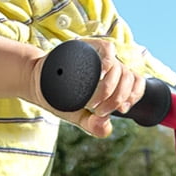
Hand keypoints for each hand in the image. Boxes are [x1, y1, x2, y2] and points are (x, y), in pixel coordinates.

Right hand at [27, 37, 144, 137]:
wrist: (38, 84)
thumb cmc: (60, 98)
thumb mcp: (78, 115)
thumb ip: (93, 125)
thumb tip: (106, 129)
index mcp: (114, 80)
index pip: (137, 83)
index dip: (134, 96)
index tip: (122, 110)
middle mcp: (110, 68)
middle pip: (129, 78)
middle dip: (117, 99)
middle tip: (99, 111)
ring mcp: (100, 56)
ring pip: (120, 67)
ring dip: (110, 88)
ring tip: (92, 103)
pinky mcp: (89, 47)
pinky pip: (108, 49)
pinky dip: (109, 60)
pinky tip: (101, 72)